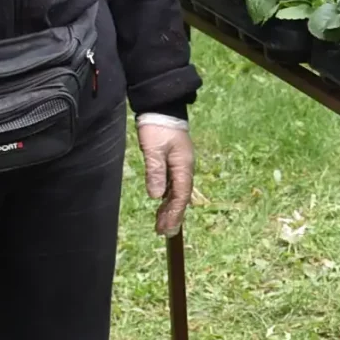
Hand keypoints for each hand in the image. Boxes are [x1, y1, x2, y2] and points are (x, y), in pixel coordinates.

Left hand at [139, 117, 194, 236]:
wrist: (162, 107)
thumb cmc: (158, 127)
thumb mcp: (154, 149)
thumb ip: (155, 172)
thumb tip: (156, 196)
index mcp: (183, 166)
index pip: (180, 195)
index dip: (174, 213)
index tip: (166, 228)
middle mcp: (185, 168)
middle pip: (180, 197)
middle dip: (173, 215)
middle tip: (163, 232)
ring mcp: (180, 165)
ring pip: (176, 192)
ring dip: (169, 208)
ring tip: (161, 223)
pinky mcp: (173, 161)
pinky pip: (172, 184)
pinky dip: (167, 197)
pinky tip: (161, 204)